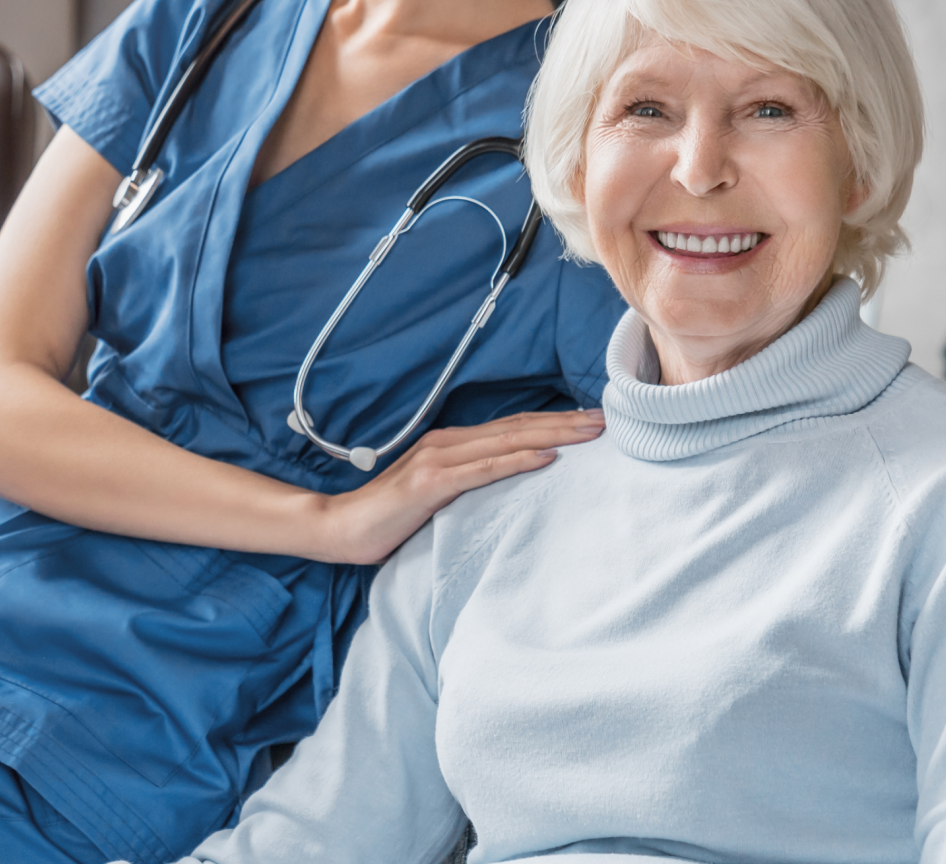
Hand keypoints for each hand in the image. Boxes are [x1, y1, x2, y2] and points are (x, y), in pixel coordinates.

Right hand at [312, 409, 606, 564]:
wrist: (339, 527)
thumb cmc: (387, 517)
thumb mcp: (433, 495)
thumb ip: (464, 483)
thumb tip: (503, 486)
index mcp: (449, 444)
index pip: (511, 428)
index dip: (552, 422)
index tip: (590, 420)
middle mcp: (446, 444)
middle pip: (516, 428)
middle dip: (564, 423)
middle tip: (606, 419)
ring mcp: (437, 461)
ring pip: (506, 442)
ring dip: (552, 434)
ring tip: (590, 432)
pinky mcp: (430, 484)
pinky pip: (482, 470)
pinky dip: (517, 461)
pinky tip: (546, 458)